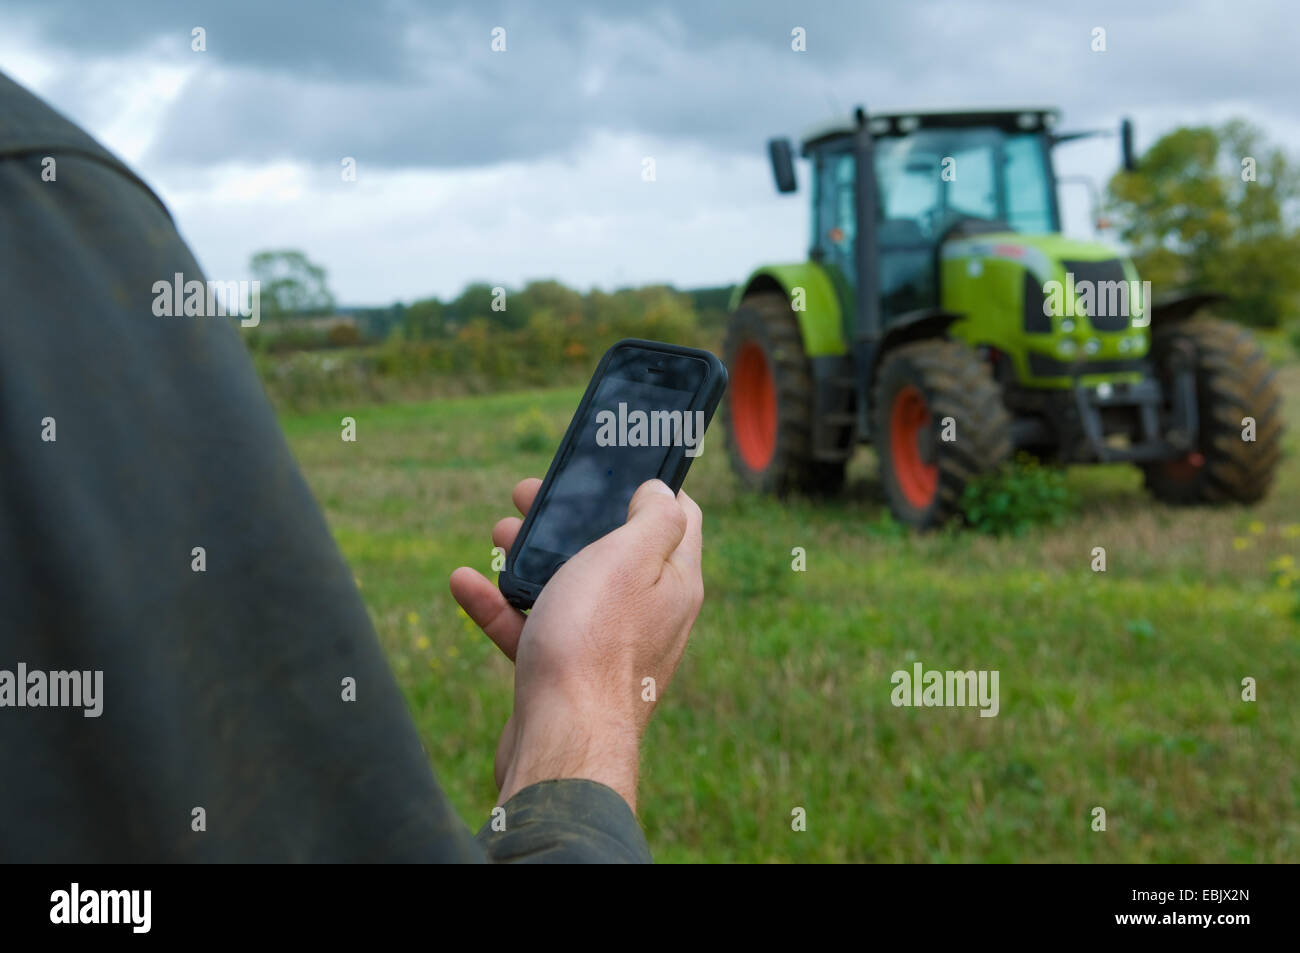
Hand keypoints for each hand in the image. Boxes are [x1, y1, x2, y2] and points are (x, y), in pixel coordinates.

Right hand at [449, 477, 703, 812]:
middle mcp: (648, 613)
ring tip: (497, 530)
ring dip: (529, 555)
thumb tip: (662, 490)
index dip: (645, 485)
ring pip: (568, 586)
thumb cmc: (596, 643)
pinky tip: (464, 583)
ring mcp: (606, 646)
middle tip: (529, 493)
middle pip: (612, 548)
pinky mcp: (565, 675)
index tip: (607, 467)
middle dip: (570, 517)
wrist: (561, 742)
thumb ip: (654, 518)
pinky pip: (532, 628)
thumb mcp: (630, 558)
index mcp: (673, 581)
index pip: (677, 518)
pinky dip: (500, 605)